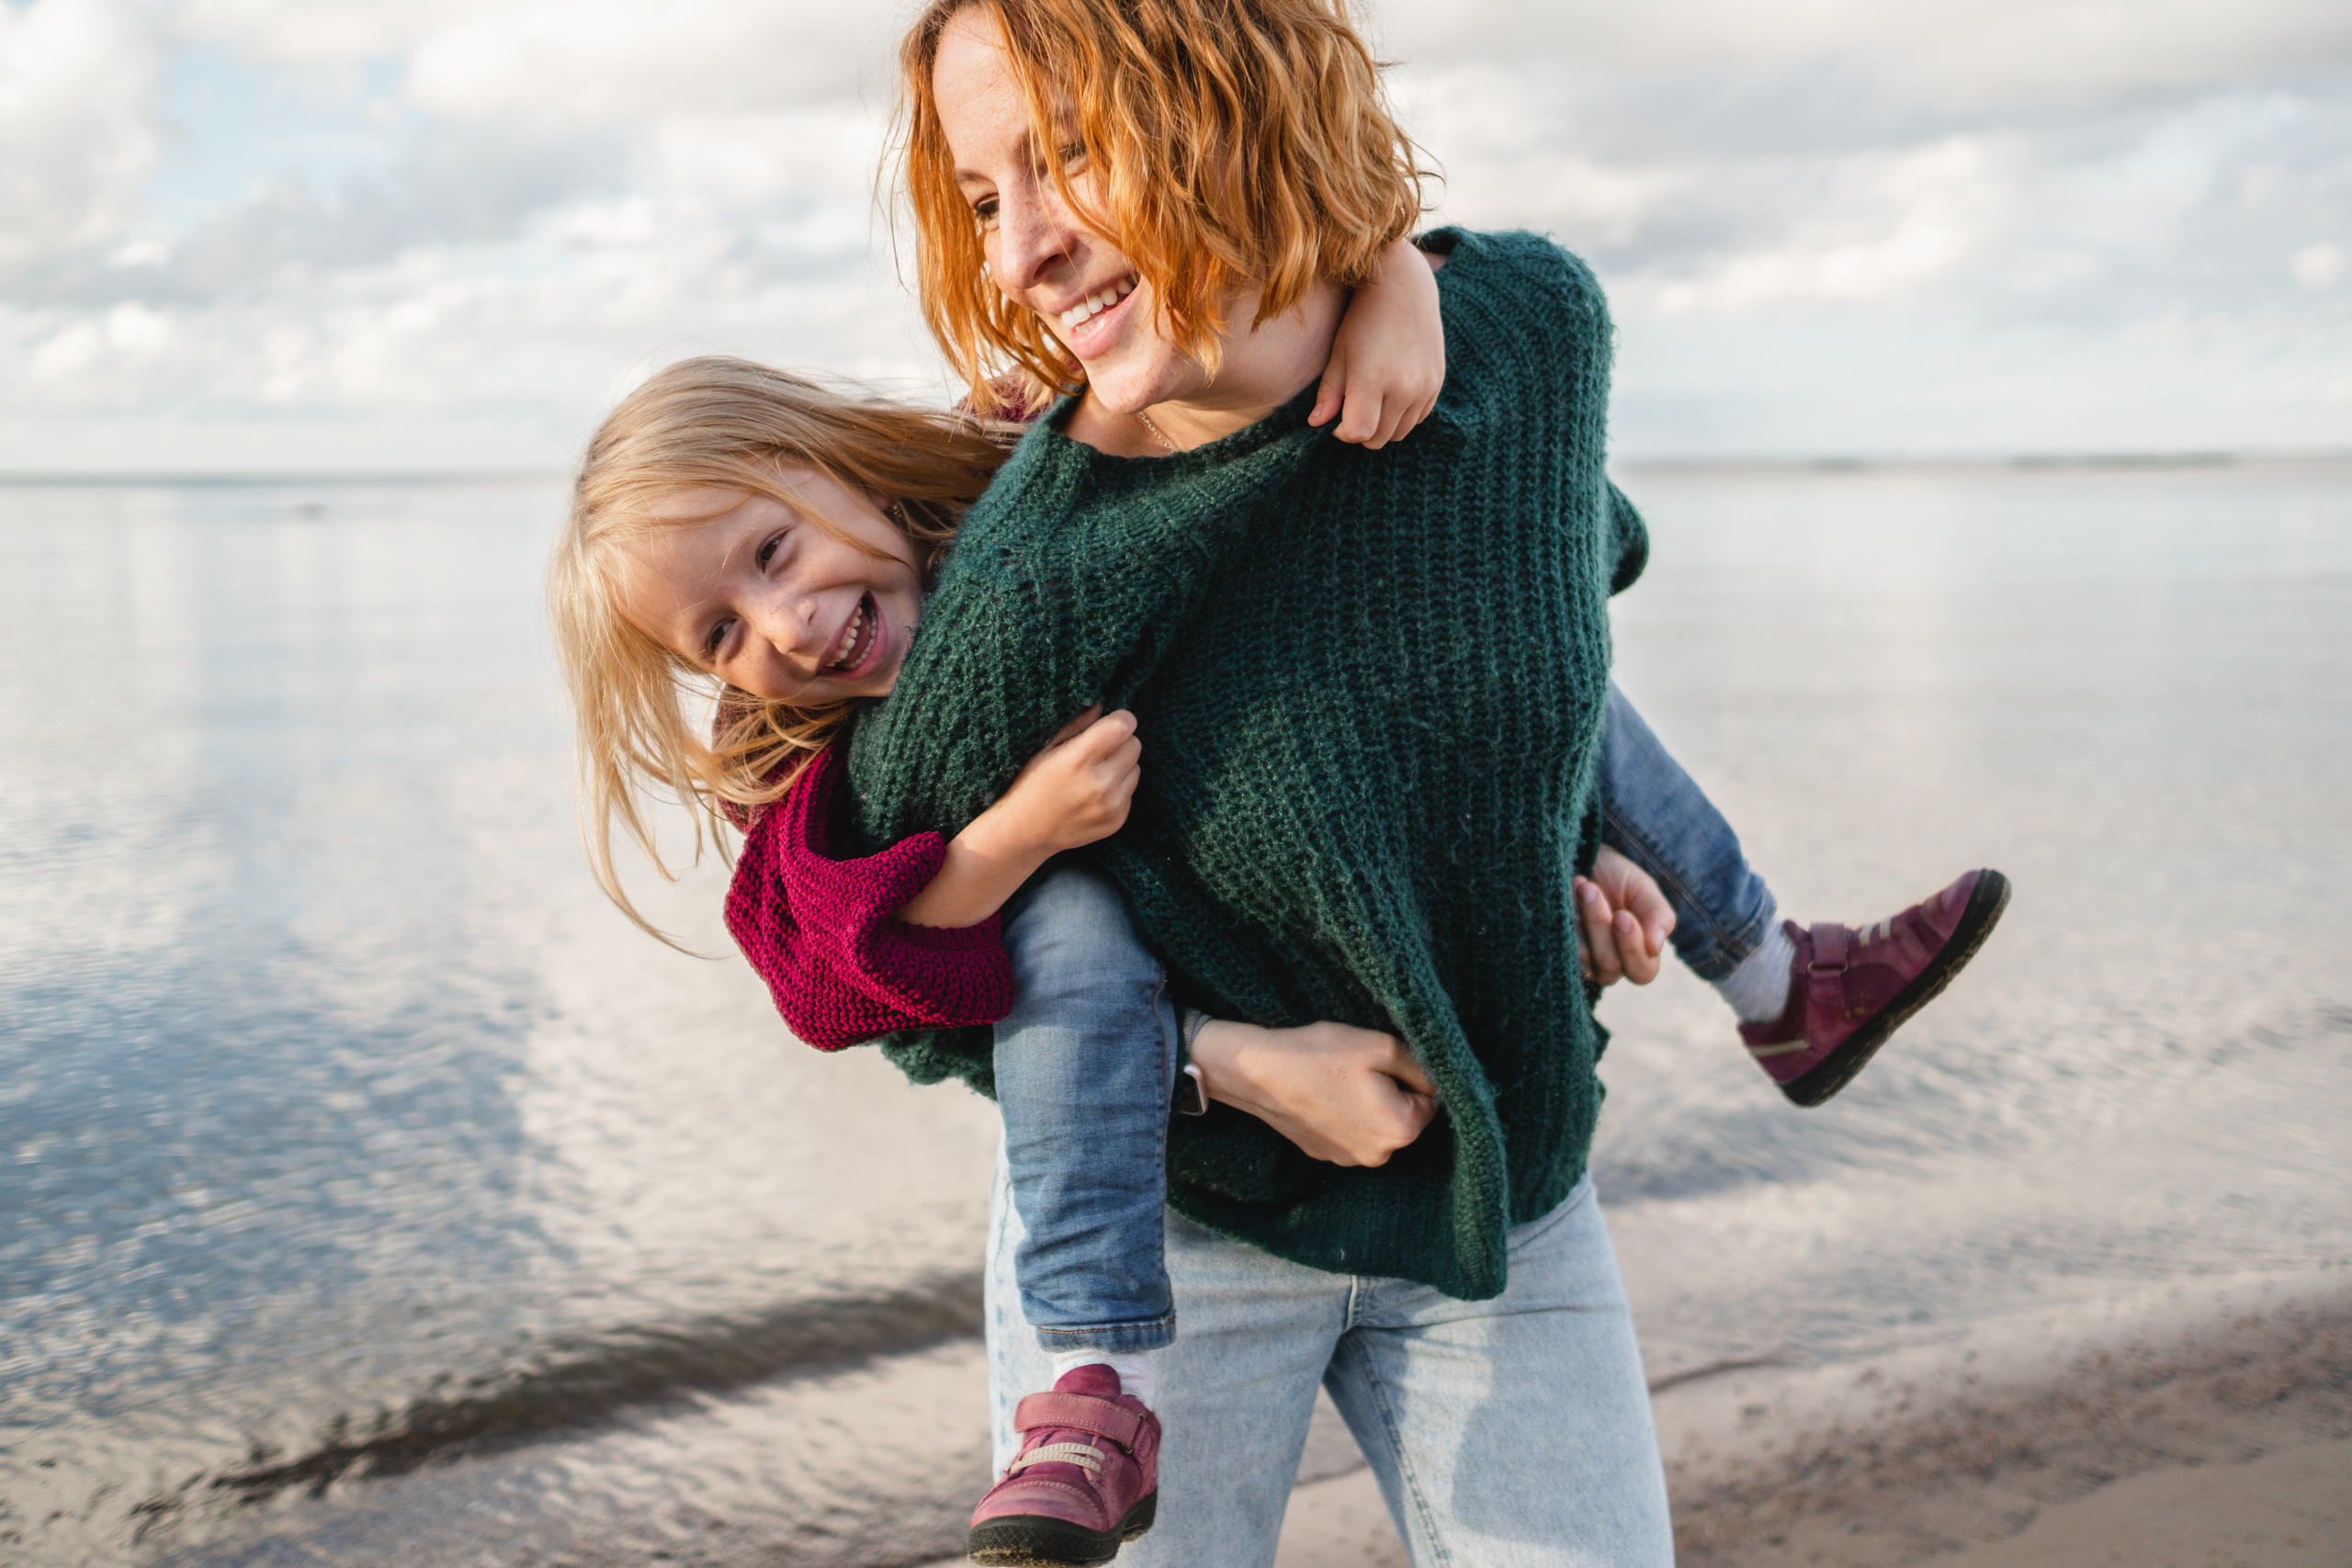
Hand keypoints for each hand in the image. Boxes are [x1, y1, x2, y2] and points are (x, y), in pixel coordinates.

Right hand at [892, 705, 1138, 929]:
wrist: (1024, 833)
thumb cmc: (1029, 784)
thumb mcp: (1044, 748)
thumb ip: (1076, 724)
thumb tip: (1102, 704)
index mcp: (1081, 758)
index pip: (1125, 726)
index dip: (1120, 720)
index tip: (1110, 723)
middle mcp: (1101, 783)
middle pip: (1135, 745)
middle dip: (1120, 742)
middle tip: (1097, 751)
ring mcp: (1111, 805)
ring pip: (1136, 769)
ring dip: (1121, 766)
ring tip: (1093, 774)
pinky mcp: (1117, 821)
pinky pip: (1131, 792)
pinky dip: (1118, 789)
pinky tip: (1093, 794)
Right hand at [1188, 1018, 1436, 1165]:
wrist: (1258, 1072)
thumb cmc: (1320, 1055)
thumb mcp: (1382, 1046)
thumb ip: (1422, 1066)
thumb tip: (1441, 1080)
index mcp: (1401, 1130)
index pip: (1432, 1100)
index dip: (1411, 1075)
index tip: (1382, 1062)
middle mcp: (1380, 1156)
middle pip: (1404, 1116)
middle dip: (1391, 1092)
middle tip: (1359, 1069)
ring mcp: (1350, 1160)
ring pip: (1377, 1124)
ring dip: (1368, 1104)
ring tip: (1338, 1080)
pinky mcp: (1326, 1155)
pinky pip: (1351, 1132)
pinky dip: (1344, 1114)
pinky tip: (1323, 1094)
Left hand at [1309, 237, 1444, 448]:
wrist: (1404, 287)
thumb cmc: (1362, 319)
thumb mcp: (1339, 352)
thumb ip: (1329, 391)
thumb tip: (1317, 423)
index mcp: (1372, 381)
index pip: (1358, 433)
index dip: (1343, 432)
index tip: (1337, 420)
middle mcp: (1403, 388)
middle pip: (1379, 438)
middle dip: (1361, 431)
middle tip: (1352, 411)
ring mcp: (1424, 387)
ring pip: (1399, 432)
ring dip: (1382, 425)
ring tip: (1371, 402)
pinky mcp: (1437, 382)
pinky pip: (1418, 418)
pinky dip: (1402, 416)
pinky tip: (1391, 393)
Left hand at [1575, 845, 1674, 985]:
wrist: (1583, 859)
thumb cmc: (1618, 877)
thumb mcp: (1643, 889)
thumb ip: (1659, 915)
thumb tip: (1656, 946)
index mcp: (1641, 954)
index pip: (1642, 972)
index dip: (1632, 947)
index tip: (1623, 915)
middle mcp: (1613, 965)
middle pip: (1610, 965)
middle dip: (1601, 925)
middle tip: (1592, 890)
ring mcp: (1584, 962)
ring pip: (1585, 959)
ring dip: (1583, 920)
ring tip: (1581, 886)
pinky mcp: (1559, 951)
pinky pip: (1561, 951)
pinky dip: (1565, 923)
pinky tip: (1567, 897)